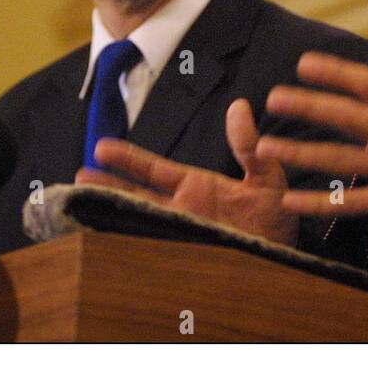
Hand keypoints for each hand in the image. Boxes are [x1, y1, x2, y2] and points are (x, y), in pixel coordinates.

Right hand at [74, 98, 298, 246]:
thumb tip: (240, 107)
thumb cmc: (277, 220)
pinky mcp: (182, 255)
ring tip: (82, 205)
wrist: (288, 260)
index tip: (101, 148)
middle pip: (135, 195)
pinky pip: (150, 249)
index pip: (154, 169)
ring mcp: (179, 232)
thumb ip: (250, 147)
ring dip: (111, 213)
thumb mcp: (267, 178)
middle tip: (79, 177)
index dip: (128, 159)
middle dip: (106, 187)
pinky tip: (108, 240)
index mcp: (196, 186)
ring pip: (136, 220)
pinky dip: (129, 246)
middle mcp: (181, 209)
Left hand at [257, 37, 367, 241]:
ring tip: (267, 147)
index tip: (304, 64)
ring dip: (302, 153)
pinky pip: (353, 203)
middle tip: (274, 98)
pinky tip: (292, 201)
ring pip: (343, 159)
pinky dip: (321, 203)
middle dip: (309, 106)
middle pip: (349, 116)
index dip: (335, 73)